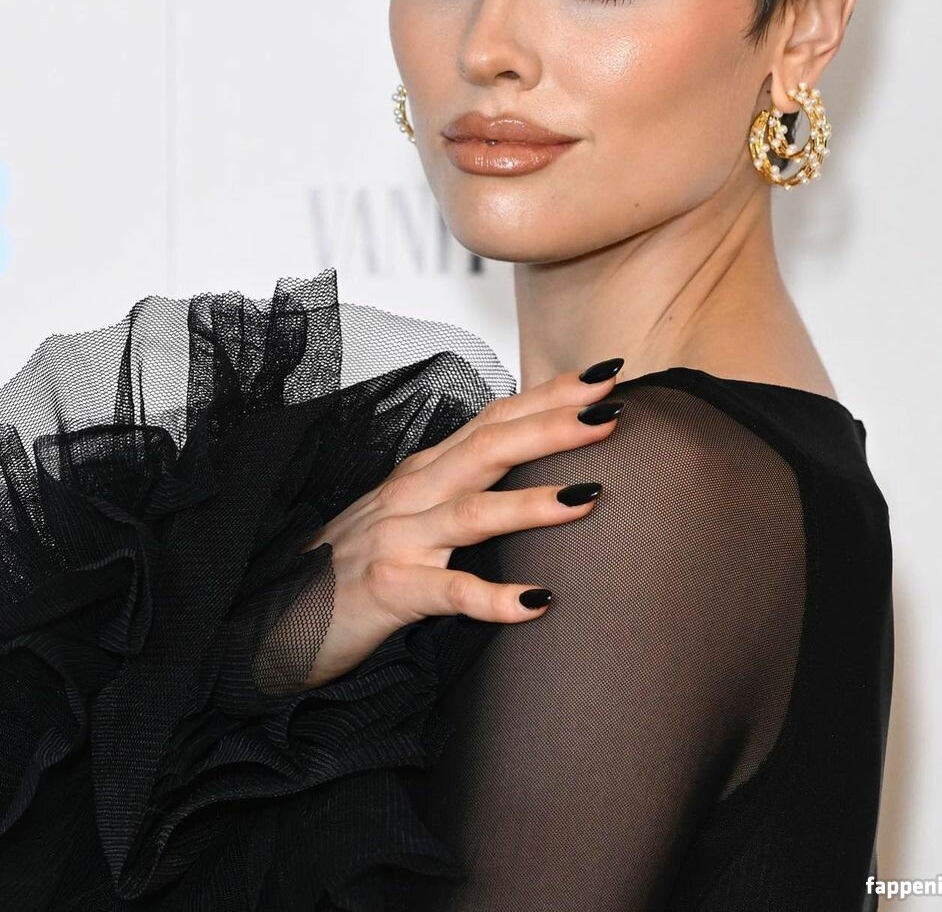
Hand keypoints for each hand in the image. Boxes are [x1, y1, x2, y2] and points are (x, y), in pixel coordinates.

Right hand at [286, 362, 624, 688]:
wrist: (280, 615)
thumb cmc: (359, 561)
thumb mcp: (416, 510)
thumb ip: (465, 485)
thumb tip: (534, 467)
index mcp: (427, 469)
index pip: (495, 418)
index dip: (549, 395)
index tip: (605, 376)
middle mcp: (414, 492)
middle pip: (490, 446)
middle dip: (553, 425)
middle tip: (612, 409)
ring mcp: (399, 538)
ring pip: (473, 513)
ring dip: (532, 503)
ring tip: (589, 495)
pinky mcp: (389, 590)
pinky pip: (448, 593)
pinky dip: (494, 599)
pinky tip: (537, 602)